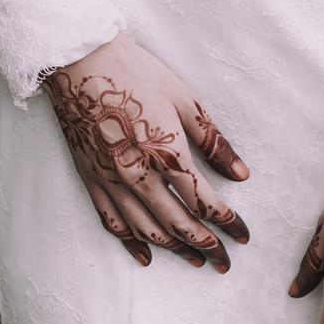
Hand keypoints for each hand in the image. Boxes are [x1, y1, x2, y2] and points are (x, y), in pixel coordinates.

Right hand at [42, 32, 251, 270]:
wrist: (79, 61)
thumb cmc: (137, 74)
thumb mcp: (186, 101)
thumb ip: (214, 143)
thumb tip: (242, 174)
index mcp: (168, 155)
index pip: (206, 203)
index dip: (229, 224)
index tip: (244, 236)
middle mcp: (140, 176)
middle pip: (180, 225)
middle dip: (207, 247)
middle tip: (225, 262)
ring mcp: (112, 181)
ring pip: (147, 230)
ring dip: (175, 249)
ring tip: (195, 261)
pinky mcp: (91, 179)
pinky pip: (112, 222)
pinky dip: (131, 243)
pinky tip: (146, 257)